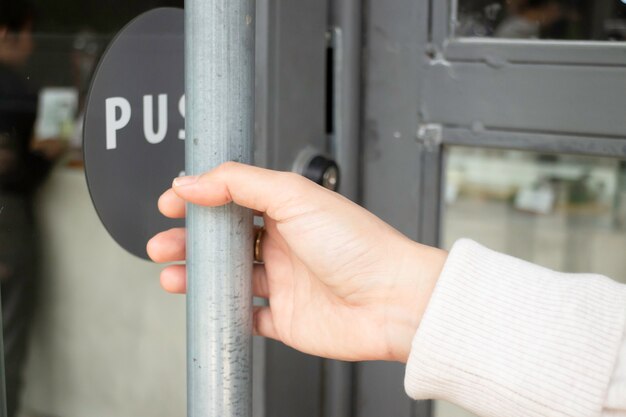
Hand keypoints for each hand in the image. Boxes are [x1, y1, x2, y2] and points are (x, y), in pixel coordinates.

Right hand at [147, 162, 446, 362]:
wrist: (393, 301)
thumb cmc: (359, 246)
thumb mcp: (295, 196)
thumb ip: (240, 183)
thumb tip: (193, 180)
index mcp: (288, 211)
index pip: (234, 199)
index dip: (201, 199)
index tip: (172, 201)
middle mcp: (285, 244)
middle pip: (225, 240)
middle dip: (189, 240)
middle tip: (162, 241)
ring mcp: (285, 281)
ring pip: (229, 277)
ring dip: (197, 276)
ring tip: (170, 274)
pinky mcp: (286, 317)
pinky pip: (246, 315)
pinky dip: (223, 312)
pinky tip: (206, 306)